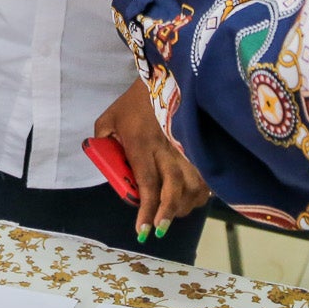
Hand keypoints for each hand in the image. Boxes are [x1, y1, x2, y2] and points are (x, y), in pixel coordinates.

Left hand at [96, 81, 209, 242]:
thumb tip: (102, 160)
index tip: (142, 229)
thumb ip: (102, 140)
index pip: (146, 183)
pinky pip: (206, 177)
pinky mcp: (199, 147)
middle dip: (166, 214)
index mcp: (142, 145)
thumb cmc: (134, 102)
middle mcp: (167, 150)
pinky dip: (201, 193)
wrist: (165, 78)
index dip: (145, 209)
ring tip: (171, 215)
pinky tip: (191, 199)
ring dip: (184, 206)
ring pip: (194, 187)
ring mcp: (187, 149)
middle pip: (173, 190)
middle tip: (158, 229)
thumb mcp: (109, 118)